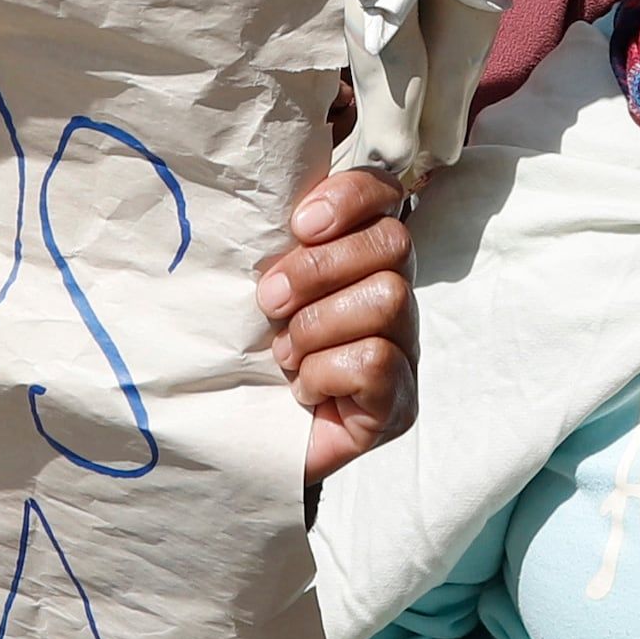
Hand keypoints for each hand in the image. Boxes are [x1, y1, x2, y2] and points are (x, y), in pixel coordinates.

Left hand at [267, 163, 413, 481]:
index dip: (349, 198)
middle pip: (392, 243)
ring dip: (317, 328)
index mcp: (357, 259)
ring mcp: (403, 352)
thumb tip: (251, 195)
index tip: (299, 223)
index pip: (385, 194)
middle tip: (269, 303)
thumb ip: (268, 244)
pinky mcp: (397, 405)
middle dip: (318, 269)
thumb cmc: (243, 359)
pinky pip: (375, 361)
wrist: (236, 444)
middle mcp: (393, 297)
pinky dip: (325, 373)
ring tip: (284, 356)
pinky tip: (303, 391)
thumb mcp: (249, 292)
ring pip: (387, 299)